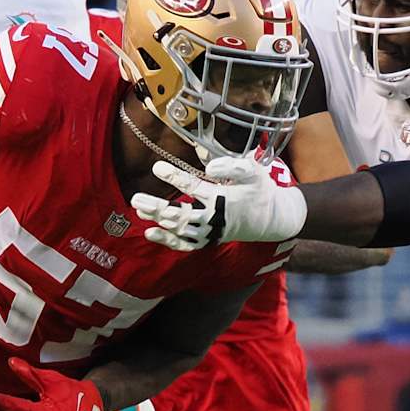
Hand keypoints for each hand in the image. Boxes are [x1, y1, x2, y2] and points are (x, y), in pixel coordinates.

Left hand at [134, 156, 306, 251]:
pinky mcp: (210, 240)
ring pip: (181, 230)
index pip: (194, 187)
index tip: (157, 167)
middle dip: (157, 208)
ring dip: (159, 221)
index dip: (174, 177)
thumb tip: (208, 166)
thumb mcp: (253, 171)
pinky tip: (151, 233)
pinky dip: (169, 241)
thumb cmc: (261, 189)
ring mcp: (211, 232)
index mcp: (223, 198)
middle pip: (181, 215)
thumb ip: (232, 165)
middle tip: (136, 199)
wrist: (273, 218)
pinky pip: (187, 244)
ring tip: (139, 210)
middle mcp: (215, 218)